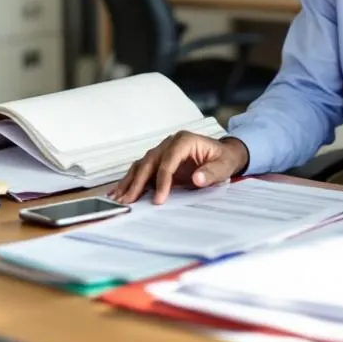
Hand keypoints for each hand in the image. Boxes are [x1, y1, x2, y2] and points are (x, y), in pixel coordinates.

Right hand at [108, 133, 249, 204]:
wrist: (224, 154)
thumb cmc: (223, 159)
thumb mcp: (224, 166)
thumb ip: (212, 172)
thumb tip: (198, 178)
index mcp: (184, 141)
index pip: (168, 161)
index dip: (162, 181)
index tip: (158, 199)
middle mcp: (169, 143)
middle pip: (149, 162)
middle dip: (137, 182)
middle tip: (128, 200)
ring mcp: (162, 151)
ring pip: (141, 165)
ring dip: (129, 182)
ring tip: (118, 198)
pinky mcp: (158, 161)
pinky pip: (141, 170)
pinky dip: (131, 181)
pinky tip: (121, 192)